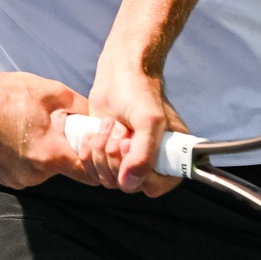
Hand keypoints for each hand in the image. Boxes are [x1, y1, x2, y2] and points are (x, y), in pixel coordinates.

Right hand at [0, 54, 96, 188]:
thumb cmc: (8, 93)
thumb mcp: (54, 92)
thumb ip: (83, 110)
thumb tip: (104, 121)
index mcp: (48, 153)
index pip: (91, 173)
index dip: (102, 161)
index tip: (103, 147)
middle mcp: (34, 174)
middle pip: (71, 172)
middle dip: (76, 153)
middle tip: (70, 129)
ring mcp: (19, 180)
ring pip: (52, 172)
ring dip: (54, 154)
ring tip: (42, 129)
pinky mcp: (8, 180)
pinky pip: (34, 172)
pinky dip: (36, 158)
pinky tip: (26, 137)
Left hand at [82, 52, 187, 195]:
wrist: (117, 72)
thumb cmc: (138, 91)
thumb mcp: (148, 120)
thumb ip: (142, 155)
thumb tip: (128, 184)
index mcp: (172, 156)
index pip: (155, 186)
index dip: (138, 171)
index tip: (130, 143)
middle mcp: (151, 162)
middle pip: (127, 185)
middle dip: (116, 155)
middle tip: (120, 128)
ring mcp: (128, 160)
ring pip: (108, 179)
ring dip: (101, 150)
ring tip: (109, 125)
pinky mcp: (108, 156)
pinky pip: (94, 171)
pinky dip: (88, 152)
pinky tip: (93, 131)